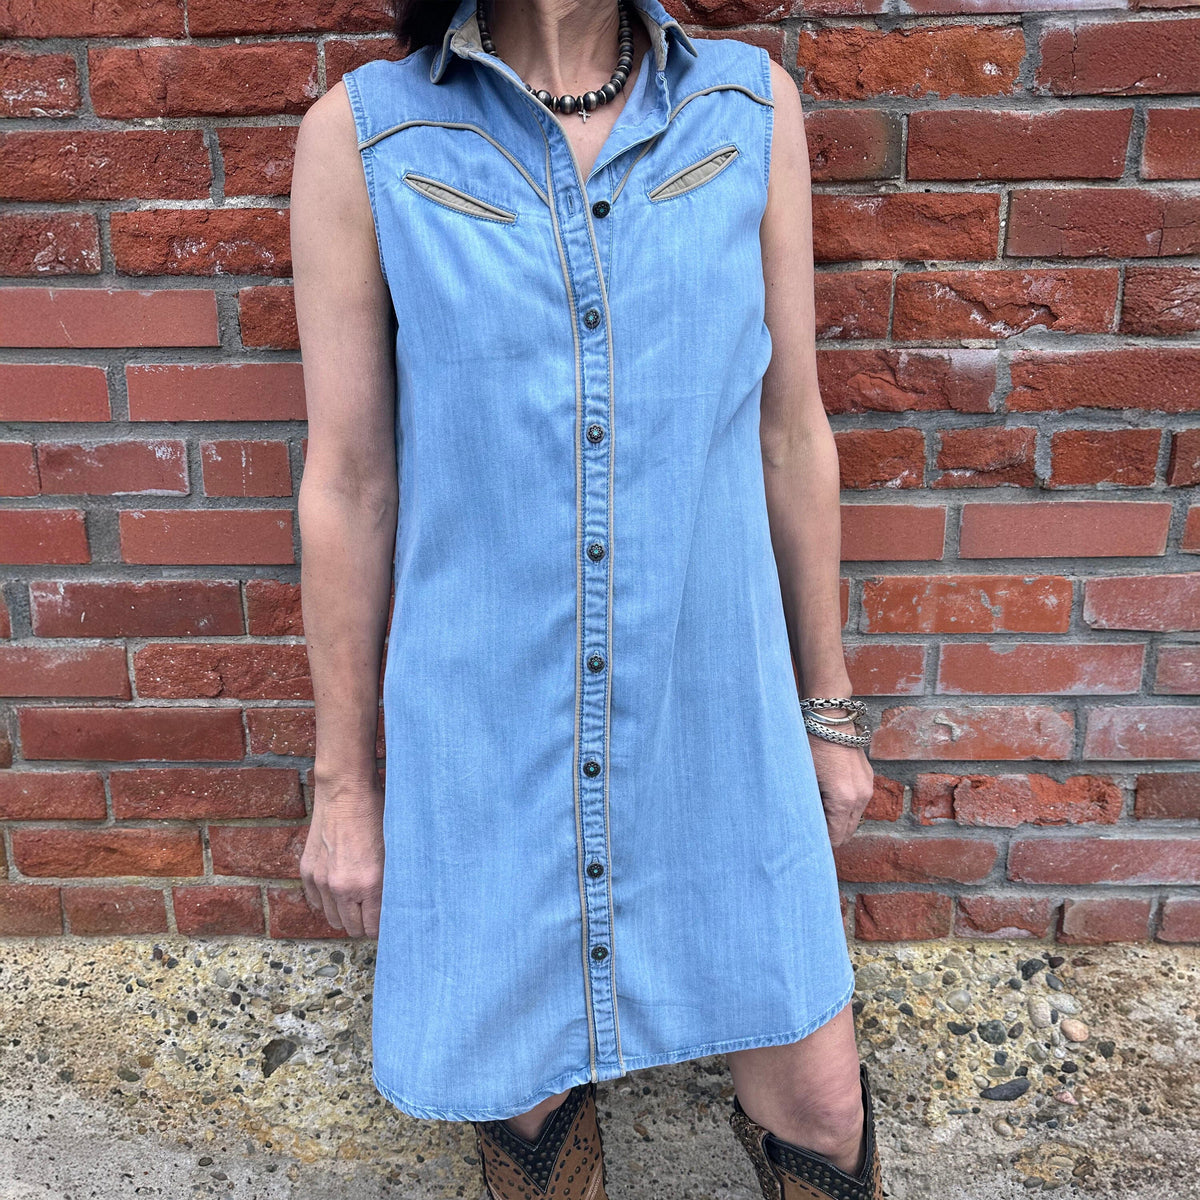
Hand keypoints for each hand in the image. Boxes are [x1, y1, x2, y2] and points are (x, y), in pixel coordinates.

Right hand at [299, 780, 384, 937]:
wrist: (346, 792)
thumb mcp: (394, 851)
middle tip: (373, 914)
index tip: (386, 922)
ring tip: (357, 903)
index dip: (381, 927)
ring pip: (332, 919)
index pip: (373, 928)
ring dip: (345, 915)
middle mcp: (342, 887)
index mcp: (369, 884)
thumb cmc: (376, 816)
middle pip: (352, 928)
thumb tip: (397, 906)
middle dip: (363, 924)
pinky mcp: (308, 871)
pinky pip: (316, 902)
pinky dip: (327, 901)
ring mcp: (321, 880)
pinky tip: (339, 890)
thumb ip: (392, 882)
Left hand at [807, 735, 873, 846]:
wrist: (829, 718)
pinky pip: (858, 803)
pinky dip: (845, 807)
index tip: (807, 840)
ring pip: (854, 818)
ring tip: (817, 811)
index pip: (836, 837)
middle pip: (848, 832)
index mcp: (844, 800)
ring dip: (838, 820)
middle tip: (810, 830)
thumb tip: (802, 827)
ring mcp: (867, 786)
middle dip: (831, 834)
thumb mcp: (804, 779)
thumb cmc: (810, 746)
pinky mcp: (867, 777)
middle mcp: (861, 796)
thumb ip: (807, 807)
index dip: (821, 842)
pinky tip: (827, 797)